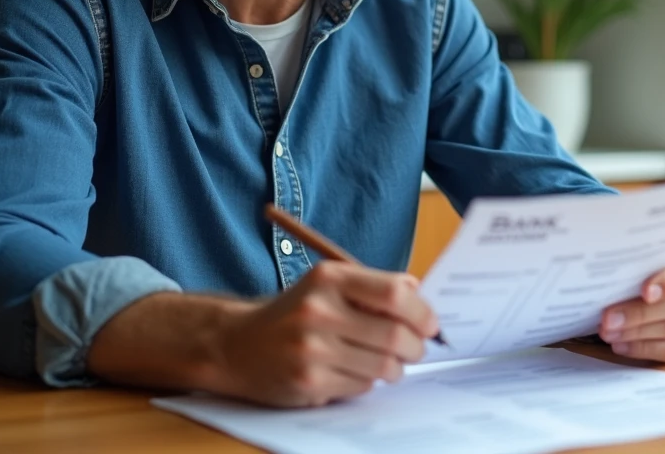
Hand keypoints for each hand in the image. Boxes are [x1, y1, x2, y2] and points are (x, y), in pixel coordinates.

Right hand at [215, 261, 439, 406]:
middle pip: (394, 335)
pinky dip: (368, 381)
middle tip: (416, 349)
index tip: (429, 323)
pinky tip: (354, 371)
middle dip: (415, 347)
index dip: (421, 312)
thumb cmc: (292, 313)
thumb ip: (372, 285)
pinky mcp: (309, 382)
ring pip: (382, 365)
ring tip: (388, 362)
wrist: (235, 345)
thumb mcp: (326, 284)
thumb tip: (418, 291)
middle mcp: (319, 310)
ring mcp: (312, 349)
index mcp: (328, 278)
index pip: (394, 294)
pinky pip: (362, 385)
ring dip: (395, 368)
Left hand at [597, 242, 664, 361]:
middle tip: (608, 319)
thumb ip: (644, 255)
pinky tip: (622, 345)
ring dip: (638, 334)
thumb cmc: (655, 256)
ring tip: (609, 332)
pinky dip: (645, 349)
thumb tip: (614, 268)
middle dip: (640, 314)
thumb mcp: (654, 248)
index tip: (644, 292)